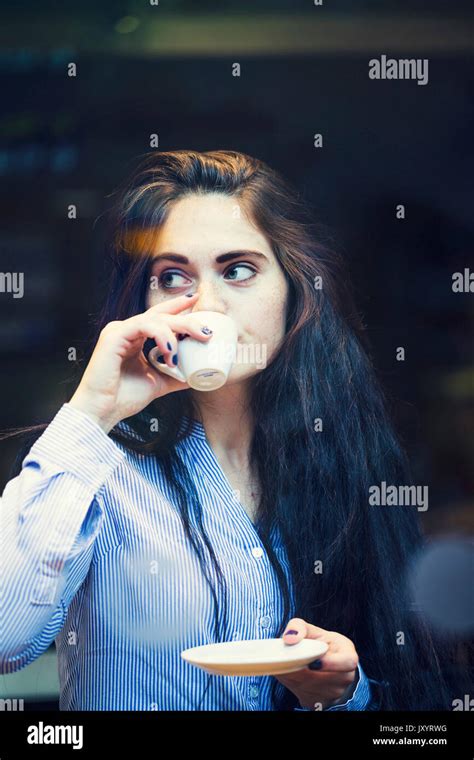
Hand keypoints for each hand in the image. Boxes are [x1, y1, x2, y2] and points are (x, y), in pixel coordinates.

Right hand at [69, 293, 212, 432]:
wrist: (103, 411)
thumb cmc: (123, 398)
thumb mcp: (158, 383)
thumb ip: (175, 376)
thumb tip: (197, 375)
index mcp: (134, 338)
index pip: (159, 316)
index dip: (177, 306)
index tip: (197, 300)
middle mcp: (126, 330)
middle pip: (161, 315)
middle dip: (186, 321)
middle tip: (206, 332)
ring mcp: (118, 331)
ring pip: (155, 319)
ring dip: (176, 331)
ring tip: (184, 352)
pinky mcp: (113, 336)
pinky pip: (143, 326)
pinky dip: (161, 336)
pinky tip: (169, 351)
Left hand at [274, 618, 359, 709]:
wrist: (326, 663)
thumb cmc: (321, 643)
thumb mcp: (313, 630)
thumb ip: (299, 627)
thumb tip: (289, 639)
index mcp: (348, 656)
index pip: (347, 662)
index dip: (331, 663)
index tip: (313, 662)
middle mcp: (345, 678)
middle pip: (323, 678)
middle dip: (302, 670)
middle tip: (288, 660)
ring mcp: (334, 694)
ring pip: (309, 687)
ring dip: (294, 677)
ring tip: (287, 663)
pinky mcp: (321, 703)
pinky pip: (303, 695)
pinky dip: (293, 685)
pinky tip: (290, 674)